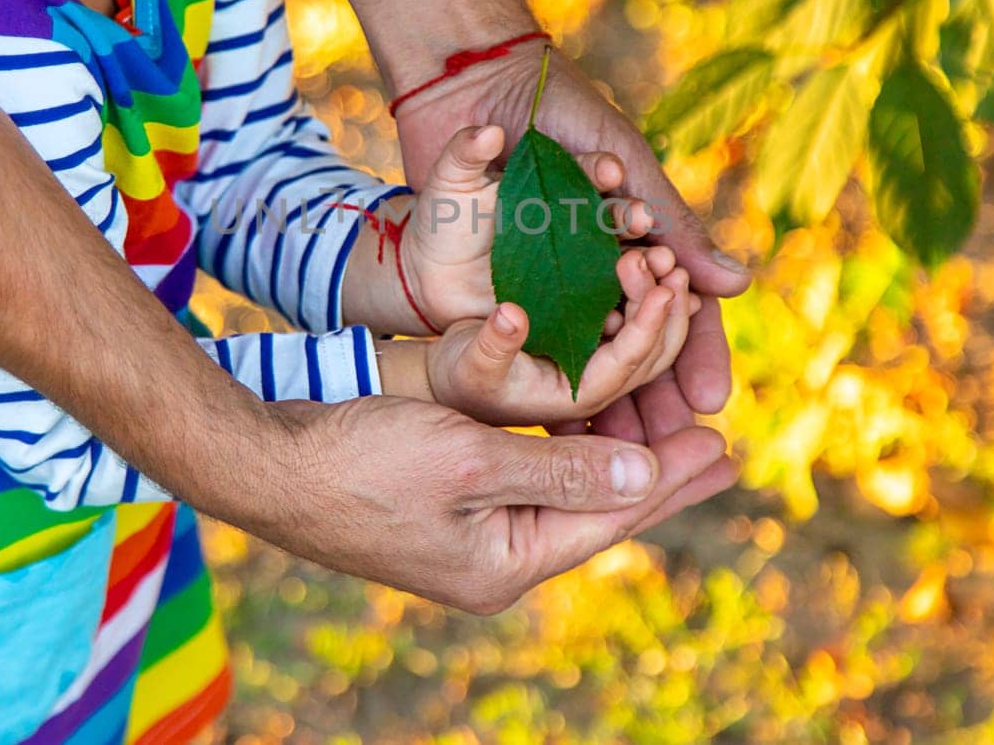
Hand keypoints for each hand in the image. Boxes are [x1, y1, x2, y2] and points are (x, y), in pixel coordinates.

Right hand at [259, 392, 737, 613]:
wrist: (266, 462)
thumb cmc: (360, 461)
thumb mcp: (468, 463)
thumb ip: (559, 468)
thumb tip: (645, 477)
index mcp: (503, 564)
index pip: (607, 517)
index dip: (669, 481)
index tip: (727, 450)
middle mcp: (491, 559)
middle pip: (592, 508)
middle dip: (656, 474)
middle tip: (721, 448)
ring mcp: (465, 535)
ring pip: (561, 489)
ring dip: (612, 456)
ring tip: (670, 431)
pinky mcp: (442, 504)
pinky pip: (525, 478)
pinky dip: (564, 450)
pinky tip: (589, 429)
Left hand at [394, 42, 753, 429]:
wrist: (475, 82)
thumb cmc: (559, 110)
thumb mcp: (624, 163)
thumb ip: (674, 222)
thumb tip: (736, 286)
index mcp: (631, 238)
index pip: (673, 310)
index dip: (692, 354)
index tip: (707, 400)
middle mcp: (592, 267)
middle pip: (630, 346)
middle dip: (650, 397)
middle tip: (664, 442)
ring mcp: (544, 280)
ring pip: (582, 354)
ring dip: (602, 399)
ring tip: (616, 441)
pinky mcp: (494, 282)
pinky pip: (526, 340)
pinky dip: (544, 375)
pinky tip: (558, 417)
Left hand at [398, 124, 650, 333]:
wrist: (419, 267)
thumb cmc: (443, 212)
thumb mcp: (449, 175)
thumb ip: (465, 151)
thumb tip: (486, 133)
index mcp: (555, 180)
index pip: (589, 170)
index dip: (600, 169)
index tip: (609, 169)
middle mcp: (572, 220)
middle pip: (609, 216)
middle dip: (626, 216)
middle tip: (640, 217)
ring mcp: (568, 261)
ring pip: (607, 258)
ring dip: (629, 262)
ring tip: (647, 264)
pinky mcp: (557, 299)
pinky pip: (586, 299)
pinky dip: (602, 305)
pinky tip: (615, 310)